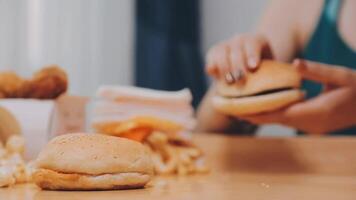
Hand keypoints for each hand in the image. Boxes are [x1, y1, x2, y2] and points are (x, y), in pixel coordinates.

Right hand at [205, 34, 272, 83]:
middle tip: (240, 80)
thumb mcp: (273, 70)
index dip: (253, 54)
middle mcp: (240, 39)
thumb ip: (278, 74)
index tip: (253, 67)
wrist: (245, 73)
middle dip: (238, 64)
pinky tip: (213, 73)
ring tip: (229, 81)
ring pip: (222, 52)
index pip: (254, 43)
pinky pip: (211, 58)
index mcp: (258, 40)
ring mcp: (225, 45)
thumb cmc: (264, 75)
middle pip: (237, 48)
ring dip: (225, 67)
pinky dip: (211, 65)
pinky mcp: (213, 54)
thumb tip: (292, 82)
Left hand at [241, 59, 355, 134]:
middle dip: (253, 114)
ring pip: (279, 121)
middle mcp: (309, 124)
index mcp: (314, 112)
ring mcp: (310, 128)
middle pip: (274, 119)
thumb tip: (295, 64)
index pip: (278, 113)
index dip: (257, 112)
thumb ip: (317, 71)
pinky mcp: (311, 126)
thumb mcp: (340, 75)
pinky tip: (262, 108)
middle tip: (230, 108)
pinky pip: (286, 120)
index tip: (237, 109)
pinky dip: (273, 114)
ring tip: (240, 107)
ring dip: (261, 115)